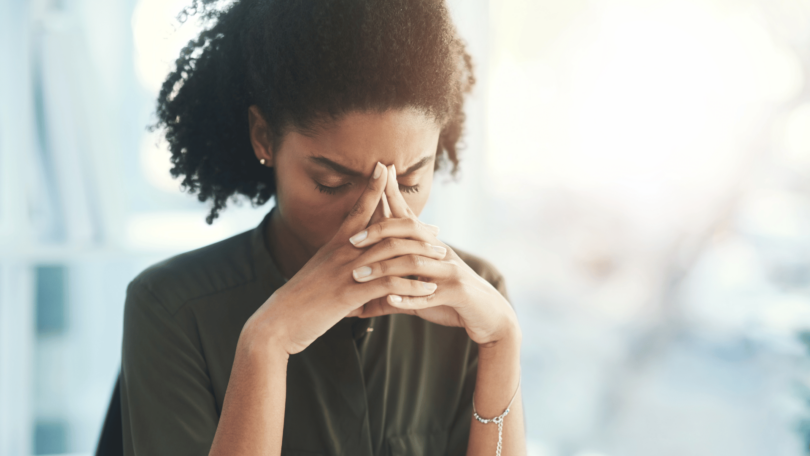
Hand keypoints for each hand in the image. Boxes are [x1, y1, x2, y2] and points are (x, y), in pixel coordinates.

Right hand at [241, 162, 447, 355]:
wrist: (278, 322)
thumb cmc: (299, 299)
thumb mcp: (318, 272)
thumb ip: (336, 261)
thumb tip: (349, 258)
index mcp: (335, 244)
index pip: (357, 208)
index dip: (371, 187)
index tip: (385, 167)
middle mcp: (343, 252)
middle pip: (386, 229)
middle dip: (415, 227)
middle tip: (436, 230)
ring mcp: (347, 272)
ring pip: (393, 255)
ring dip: (421, 256)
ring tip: (441, 258)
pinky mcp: (350, 294)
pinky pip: (389, 285)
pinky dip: (412, 287)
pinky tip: (428, 290)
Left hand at [347, 165, 519, 346]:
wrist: (489, 316)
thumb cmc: (450, 300)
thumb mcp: (420, 291)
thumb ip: (392, 290)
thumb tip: (361, 298)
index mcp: (431, 247)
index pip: (408, 217)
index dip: (394, 195)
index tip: (379, 172)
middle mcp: (441, 253)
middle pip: (409, 233)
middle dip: (379, 233)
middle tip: (352, 241)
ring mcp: (450, 272)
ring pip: (414, 264)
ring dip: (385, 269)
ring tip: (360, 277)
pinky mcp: (457, 293)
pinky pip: (429, 295)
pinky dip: (408, 298)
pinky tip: (390, 300)